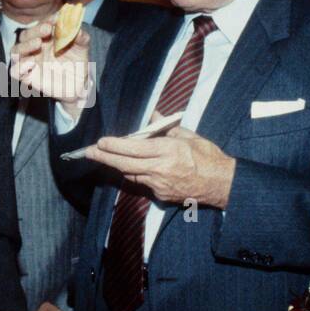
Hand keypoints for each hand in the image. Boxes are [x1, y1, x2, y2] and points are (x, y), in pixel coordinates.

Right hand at [10, 18, 91, 117]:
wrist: (79, 85)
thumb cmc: (77, 63)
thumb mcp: (82, 48)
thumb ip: (81, 37)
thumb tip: (78, 29)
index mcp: (46, 37)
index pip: (41, 25)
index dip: (47, 20)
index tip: (56, 19)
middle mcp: (35, 47)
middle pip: (26, 35)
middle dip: (35, 30)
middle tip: (47, 29)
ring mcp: (30, 61)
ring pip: (16, 51)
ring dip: (25, 45)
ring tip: (38, 43)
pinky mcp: (27, 76)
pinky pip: (16, 70)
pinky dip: (20, 66)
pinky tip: (31, 62)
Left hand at [86, 126, 235, 207]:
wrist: (222, 184)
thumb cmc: (208, 156)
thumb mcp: (189, 135)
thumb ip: (166, 127)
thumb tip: (152, 115)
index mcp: (168, 150)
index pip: (133, 148)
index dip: (113, 146)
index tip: (100, 142)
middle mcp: (160, 169)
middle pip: (124, 164)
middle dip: (103, 157)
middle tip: (88, 152)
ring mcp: (159, 184)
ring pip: (130, 174)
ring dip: (118, 166)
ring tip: (106, 157)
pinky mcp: (161, 195)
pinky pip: (142, 183)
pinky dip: (136, 174)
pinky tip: (133, 167)